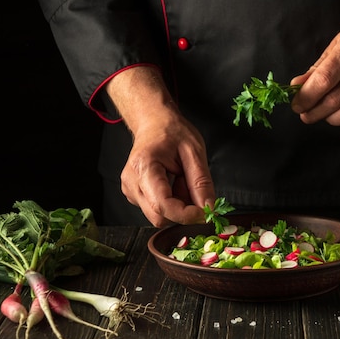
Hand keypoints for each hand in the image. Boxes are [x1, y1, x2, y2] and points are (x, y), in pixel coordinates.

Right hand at [106, 66, 215, 226]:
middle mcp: (131, 183)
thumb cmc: (171, 131)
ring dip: (179, 206)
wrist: (153, 122)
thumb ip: (201, 182)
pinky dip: (173, 202)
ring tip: (183, 179)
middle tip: (196, 190)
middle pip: (159, 216)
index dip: (186, 215)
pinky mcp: (134, 195)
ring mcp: (130, 190)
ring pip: (160, 215)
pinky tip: (175, 182)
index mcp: (143, 168)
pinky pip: (157, 209)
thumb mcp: (194, 151)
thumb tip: (209, 208)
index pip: (163, 206)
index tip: (206, 212)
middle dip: (184, 211)